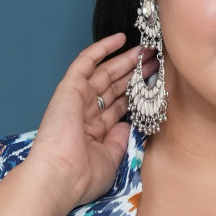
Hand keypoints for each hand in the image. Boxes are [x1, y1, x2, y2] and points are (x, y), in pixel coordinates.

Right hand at [21, 35, 141, 215]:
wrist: (60, 176)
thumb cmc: (82, 177)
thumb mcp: (111, 160)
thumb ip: (120, 141)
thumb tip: (127, 125)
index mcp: (94, 131)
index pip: (119, 105)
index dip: (138, 94)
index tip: (155, 84)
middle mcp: (86, 113)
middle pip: (115, 86)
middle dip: (135, 73)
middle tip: (154, 60)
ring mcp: (78, 99)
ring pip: (105, 72)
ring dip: (126, 59)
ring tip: (146, 49)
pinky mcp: (70, 88)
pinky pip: (86, 62)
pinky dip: (101, 49)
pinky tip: (120, 39)